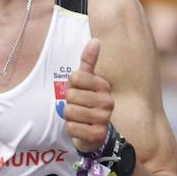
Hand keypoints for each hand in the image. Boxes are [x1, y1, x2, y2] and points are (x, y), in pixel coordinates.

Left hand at [65, 38, 114, 153]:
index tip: (78, 91)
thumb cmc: (88, 103)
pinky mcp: (97, 135)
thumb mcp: (87, 81)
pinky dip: (71, 129)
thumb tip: (95, 40)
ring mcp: (104, 119)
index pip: (76, 77)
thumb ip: (89, 62)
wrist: (96, 133)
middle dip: (69, 102)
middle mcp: (107, 102)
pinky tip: (80, 128)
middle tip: (78, 106)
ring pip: (69, 112)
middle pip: (71, 95)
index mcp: (104, 86)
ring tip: (79, 117)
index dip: (71, 85)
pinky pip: (71, 128)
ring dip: (69, 116)